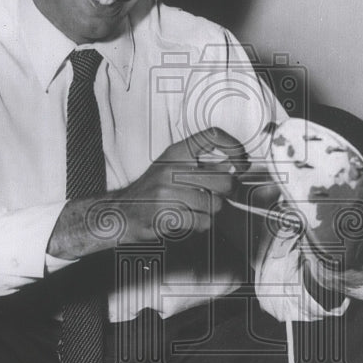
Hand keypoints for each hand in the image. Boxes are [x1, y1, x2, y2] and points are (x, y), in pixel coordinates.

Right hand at [47, 127, 247, 258]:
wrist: (121, 212)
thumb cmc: (152, 191)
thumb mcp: (171, 168)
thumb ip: (200, 165)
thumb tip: (234, 166)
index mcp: (176, 152)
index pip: (213, 135)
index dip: (234, 147)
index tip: (241, 163)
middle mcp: (172, 168)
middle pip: (223, 179)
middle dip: (224, 193)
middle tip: (213, 196)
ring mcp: (168, 191)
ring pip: (215, 205)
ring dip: (209, 213)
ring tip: (192, 211)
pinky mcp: (166, 213)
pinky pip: (202, 222)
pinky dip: (199, 226)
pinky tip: (185, 221)